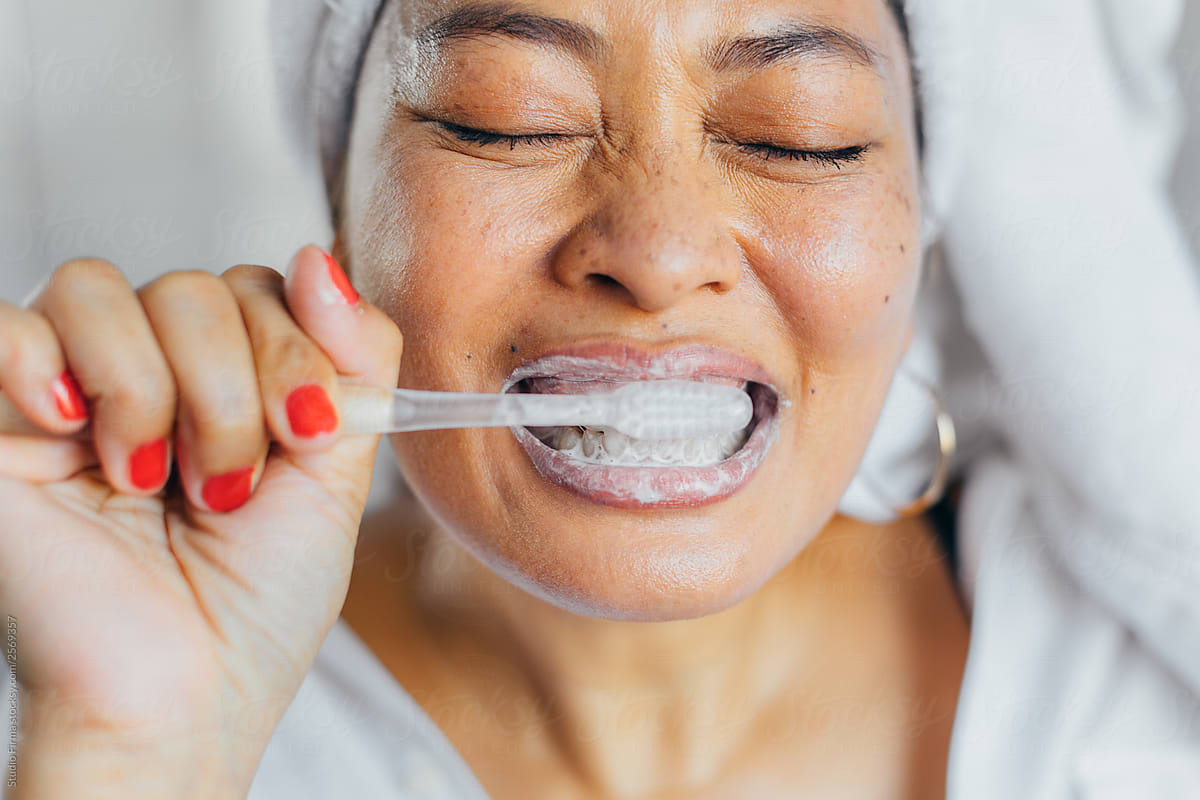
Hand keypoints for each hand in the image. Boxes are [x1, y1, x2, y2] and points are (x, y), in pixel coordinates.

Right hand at [0, 245, 402, 797]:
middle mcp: (148, 375)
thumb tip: (315, 256)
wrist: (183, 698)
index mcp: (227, 382)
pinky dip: (47, 369)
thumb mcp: (339, 473)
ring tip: (154, 483)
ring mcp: (67, 394)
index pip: (259, 286)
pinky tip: (77, 438)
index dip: (295, 345)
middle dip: (234, 389)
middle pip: (193, 286)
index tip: (311, 431)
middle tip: (227, 487)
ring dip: (156, 393)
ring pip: (103, 288)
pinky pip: (5, 326)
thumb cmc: (257, 604)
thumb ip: (352, 361)